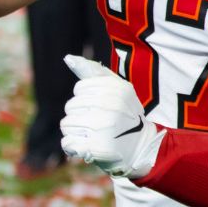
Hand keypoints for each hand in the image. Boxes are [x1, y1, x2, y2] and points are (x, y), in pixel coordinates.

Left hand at [60, 55, 164, 178]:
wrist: (141, 148)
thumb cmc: (126, 116)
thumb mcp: (118, 90)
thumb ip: (94, 72)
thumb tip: (68, 58)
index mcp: (117, 89)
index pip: (80, 89)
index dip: (87, 99)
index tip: (102, 107)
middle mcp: (110, 106)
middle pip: (71, 106)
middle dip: (80, 116)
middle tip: (98, 124)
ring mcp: (102, 127)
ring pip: (66, 124)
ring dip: (76, 131)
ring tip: (93, 135)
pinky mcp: (95, 147)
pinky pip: (67, 142)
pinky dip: (74, 147)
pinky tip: (88, 147)